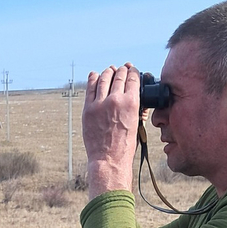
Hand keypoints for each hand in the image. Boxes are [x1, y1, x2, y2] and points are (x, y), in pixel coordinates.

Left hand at [82, 63, 139, 198]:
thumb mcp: (137, 124)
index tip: (132, 69)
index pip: (132, 78)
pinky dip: (93, 79)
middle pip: (118, 76)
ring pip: (103, 79)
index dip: (132, 71)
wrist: (109, 159)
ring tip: (110, 70)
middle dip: (121, 70)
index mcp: (131, 103)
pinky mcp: (88, 109)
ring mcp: (99, 104)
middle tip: (122, 69)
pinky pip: (90, 88)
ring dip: (108, 72)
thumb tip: (138, 97)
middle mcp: (115, 100)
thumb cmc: (125, 145)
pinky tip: (95, 75)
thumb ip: (138, 108)